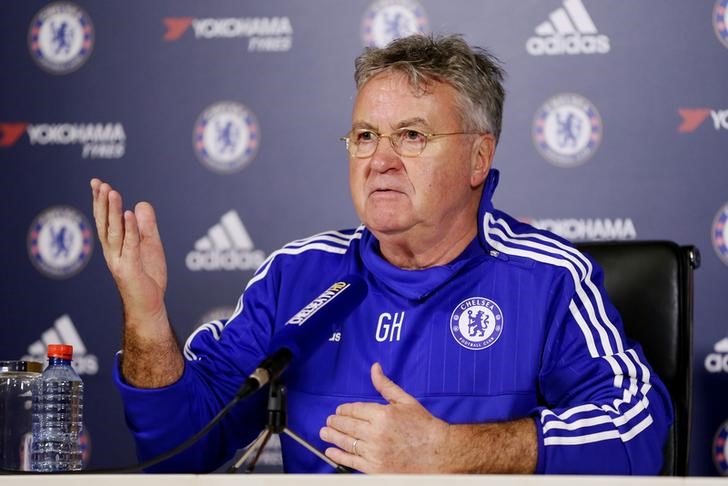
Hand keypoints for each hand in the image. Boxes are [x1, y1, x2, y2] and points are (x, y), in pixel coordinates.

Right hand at [91, 179, 167, 327]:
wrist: (149, 305)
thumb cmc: (148, 276)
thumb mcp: (150, 245)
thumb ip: (146, 225)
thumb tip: (140, 204)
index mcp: (115, 245)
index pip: (105, 219)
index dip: (100, 201)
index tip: (97, 182)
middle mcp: (113, 251)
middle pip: (105, 223)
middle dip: (102, 202)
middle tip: (100, 184)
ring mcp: (120, 260)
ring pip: (114, 231)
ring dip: (113, 211)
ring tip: (112, 192)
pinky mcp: (130, 269)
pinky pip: (130, 246)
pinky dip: (129, 230)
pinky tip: (129, 215)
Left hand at [320, 362, 449, 472]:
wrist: (438, 453)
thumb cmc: (424, 426)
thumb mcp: (405, 401)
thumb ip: (386, 386)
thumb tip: (375, 368)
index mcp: (382, 415)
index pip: (355, 410)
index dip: (344, 410)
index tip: (340, 410)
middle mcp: (375, 433)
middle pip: (348, 425)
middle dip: (336, 422)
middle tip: (329, 421)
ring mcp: (374, 452)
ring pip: (346, 442)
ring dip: (333, 436)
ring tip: (324, 432)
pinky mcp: (375, 468)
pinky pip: (351, 461)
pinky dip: (338, 456)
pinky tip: (331, 451)